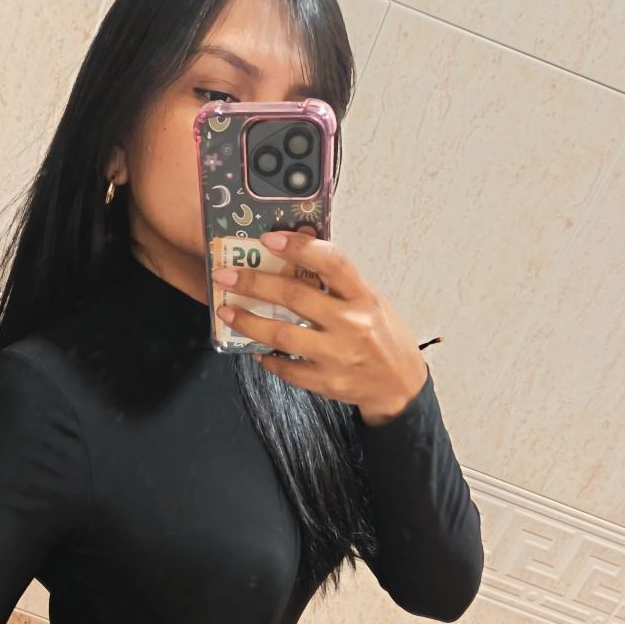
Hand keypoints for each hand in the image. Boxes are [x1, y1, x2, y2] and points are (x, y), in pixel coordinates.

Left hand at [212, 226, 427, 424]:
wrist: (399, 385)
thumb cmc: (381, 335)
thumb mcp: (370, 301)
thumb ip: (338, 283)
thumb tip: (297, 251)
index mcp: (363, 297)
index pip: (332, 263)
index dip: (299, 247)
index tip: (268, 238)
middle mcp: (351, 324)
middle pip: (295, 297)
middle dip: (254, 284)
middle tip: (225, 276)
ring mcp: (337, 356)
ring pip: (281, 336)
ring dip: (248, 322)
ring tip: (227, 312)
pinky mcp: (325, 382)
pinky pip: (286, 369)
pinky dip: (266, 358)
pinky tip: (255, 350)